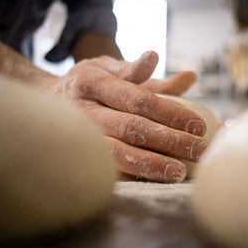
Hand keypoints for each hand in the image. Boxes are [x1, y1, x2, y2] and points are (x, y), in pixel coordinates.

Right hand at [51, 51, 207, 182]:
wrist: (47, 99)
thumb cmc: (89, 83)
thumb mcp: (109, 68)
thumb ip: (146, 74)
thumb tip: (191, 76)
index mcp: (94, 81)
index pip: (137, 99)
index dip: (169, 112)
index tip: (198, 125)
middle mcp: (84, 108)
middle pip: (130, 127)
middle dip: (168, 141)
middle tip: (199, 150)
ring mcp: (79, 134)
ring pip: (116, 152)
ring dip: (150, 164)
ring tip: (179, 173)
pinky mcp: (79, 152)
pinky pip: (105, 167)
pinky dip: (129, 174)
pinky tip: (152, 180)